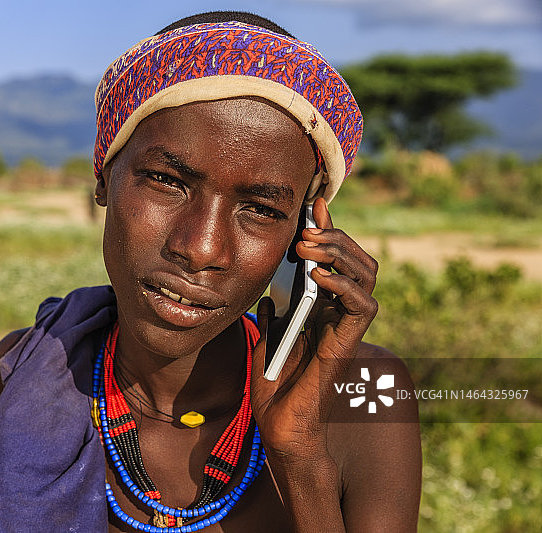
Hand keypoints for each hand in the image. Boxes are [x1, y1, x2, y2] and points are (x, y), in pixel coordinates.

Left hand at [250, 196, 378, 461]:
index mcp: (321, 306)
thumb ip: (272, 312)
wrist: (278, 422)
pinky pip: (363, 306)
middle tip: (308, 228)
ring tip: (310, 245)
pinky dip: (344, 284)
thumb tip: (268, 291)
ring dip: (340, 253)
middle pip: (356, 260)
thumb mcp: (265, 336)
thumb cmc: (272, 384)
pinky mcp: (347, 342)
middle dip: (335, 236)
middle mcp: (338, 312)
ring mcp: (345, 326)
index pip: (333, 258)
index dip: (327, 229)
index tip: (313, 203)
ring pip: (366, 275)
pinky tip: (318, 274)